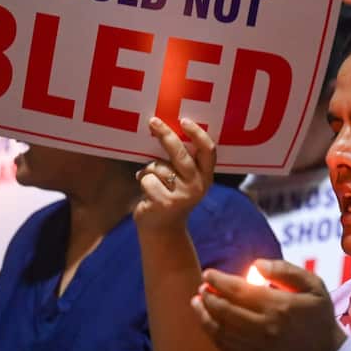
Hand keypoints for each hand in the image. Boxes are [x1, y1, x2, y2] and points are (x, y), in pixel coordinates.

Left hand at [133, 116, 215, 233]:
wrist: (163, 230)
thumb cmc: (171, 196)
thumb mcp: (185, 180)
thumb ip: (184, 161)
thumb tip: (166, 129)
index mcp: (205, 176)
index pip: (208, 151)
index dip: (197, 134)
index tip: (184, 120)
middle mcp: (197, 185)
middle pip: (181, 154)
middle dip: (166, 135)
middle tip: (153, 121)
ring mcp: (182, 195)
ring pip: (158, 166)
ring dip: (149, 170)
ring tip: (150, 181)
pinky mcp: (165, 203)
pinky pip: (147, 179)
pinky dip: (142, 181)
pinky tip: (146, 192)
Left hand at [193, 259, 345, 350]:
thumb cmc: (319, 318)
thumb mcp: (314, 286)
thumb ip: (286, 270)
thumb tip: (256, 265)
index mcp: (280, 305)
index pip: (239, 290)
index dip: (219, 280)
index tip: (209, 273)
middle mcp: (265, 327)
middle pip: (225, 309)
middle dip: (208, 295)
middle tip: (202, 286)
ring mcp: (256, 347)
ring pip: (220, 329)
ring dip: (204, 313)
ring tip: (197, 301)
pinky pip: (224, 346)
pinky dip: (212, 333)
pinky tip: (207, 322)